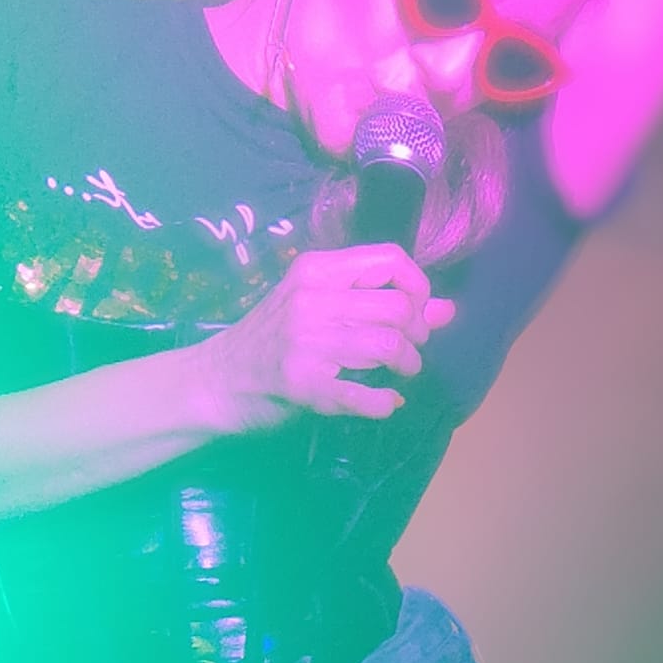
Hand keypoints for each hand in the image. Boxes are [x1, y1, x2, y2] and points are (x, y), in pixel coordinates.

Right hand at [194, 245, 456, 431]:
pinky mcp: (304, 385)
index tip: (416, 311)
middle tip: (407, 349)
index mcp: (317, 270)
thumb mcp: (320, 307)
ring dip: (407, 365)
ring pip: (389, 345)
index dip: (419, 286)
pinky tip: (384, 403)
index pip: (391, 260)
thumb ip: (380, 302)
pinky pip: (366, 395)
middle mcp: (313, 299)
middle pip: (398, 306)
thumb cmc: (271, 340)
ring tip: (398, 373)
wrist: (215, 382)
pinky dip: (384, 403)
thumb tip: (447, 309)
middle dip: (417, 332)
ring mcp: (307, 342)